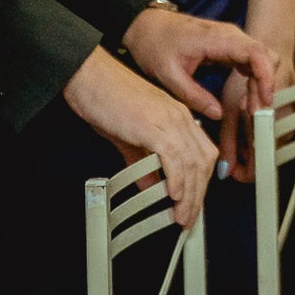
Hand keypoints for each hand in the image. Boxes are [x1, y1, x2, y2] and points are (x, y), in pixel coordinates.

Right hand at [63, 48, 216, 226]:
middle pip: (204, 161)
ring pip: (193, 163)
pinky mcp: (155, 125)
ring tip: (181, 215)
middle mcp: (180, 117)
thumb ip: (142, 162)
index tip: (193, 202)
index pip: (202, 153)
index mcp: (177, 117)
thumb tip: (149, 185)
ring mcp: (170, 119)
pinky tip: (172, 195)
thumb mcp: (128, 137)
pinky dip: (177, 179)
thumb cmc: (106, 98)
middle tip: (189, 217)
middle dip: (199, 193)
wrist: (90, 77)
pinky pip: (174, 158)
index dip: (201, 180)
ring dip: (189, 194)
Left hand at [122, 7, 279, 120]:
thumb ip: (194, 96)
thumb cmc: (155, 44)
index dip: (266, 77)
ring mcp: (232, 39)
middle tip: (258, 111)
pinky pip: (251, 61)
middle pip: (265, 57)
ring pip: (261, 59)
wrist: (146, 26)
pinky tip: (246, 96)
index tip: (265, 99)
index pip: (256, 53)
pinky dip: (254, 79)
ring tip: (252, 108)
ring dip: (261, 83)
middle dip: (266, 85)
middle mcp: (231, 36)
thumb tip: (217, 114)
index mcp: (218, 39)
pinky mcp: (229, 46)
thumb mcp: (169, 75)